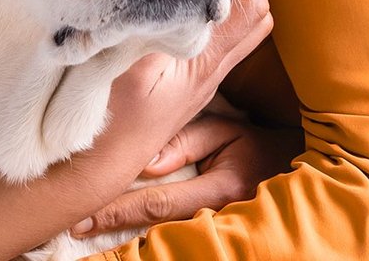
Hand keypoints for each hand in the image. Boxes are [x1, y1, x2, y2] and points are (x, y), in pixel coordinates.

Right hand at [67, 0, 273, 224]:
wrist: (97, 163)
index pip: (249, 1)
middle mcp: (211, 64)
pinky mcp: (180, 72)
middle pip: (255, 8)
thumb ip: (153, 24)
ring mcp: (198, 70)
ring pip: (236, 20)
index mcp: (205, 58)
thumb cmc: (109, 116)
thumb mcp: (128, 65)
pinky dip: (205, 0)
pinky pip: (211, 28)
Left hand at [72, 113, 301, 237]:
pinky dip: (145, 234)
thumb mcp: (228, 133)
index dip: (119, 208)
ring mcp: (216, 229)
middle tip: (72, 222)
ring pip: (162, 233)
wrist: (295, 173)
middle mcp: (216, 215)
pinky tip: (117, 228)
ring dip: (123, 230)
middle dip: (111, 222)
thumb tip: (146, 161)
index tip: (84, 212)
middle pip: (153, 224)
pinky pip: (173, 233)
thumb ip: (186, 142)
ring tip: (84, 225)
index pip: (158, 201)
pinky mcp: (213, 233)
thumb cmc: (258, 147)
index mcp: (221, 189)